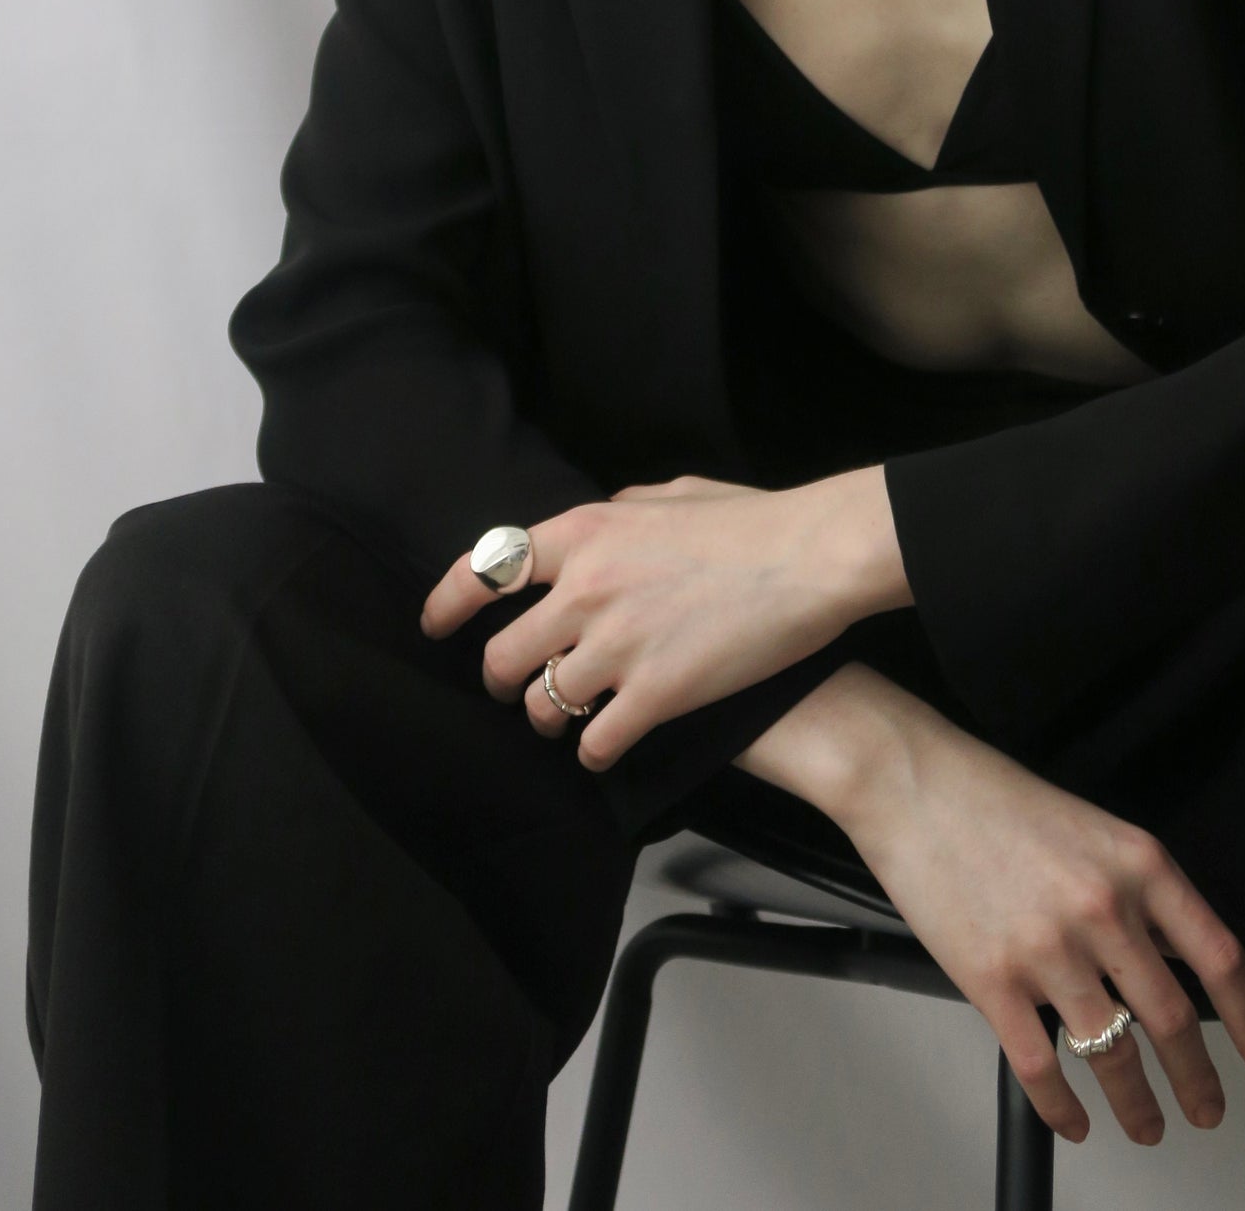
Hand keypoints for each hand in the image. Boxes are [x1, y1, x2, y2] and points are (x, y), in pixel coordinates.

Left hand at [417, 473, 855, 769]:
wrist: (810, 556)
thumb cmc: (750, 520)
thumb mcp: (672, 493)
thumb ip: (621, 510)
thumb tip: (600, 519)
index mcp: (584, 534)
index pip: (485, 570)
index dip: (447, 604)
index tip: (434, 625)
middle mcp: (586, 591)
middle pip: (503, 656)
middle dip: (500, 680)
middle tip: (511, 688)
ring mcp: (618, 647)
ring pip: (544, 706)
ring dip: (547, 719)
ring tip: (564, 721)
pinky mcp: (656, 696)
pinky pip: (595, 743)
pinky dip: (593, 752)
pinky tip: (605, 748)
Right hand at [834, 700, 1244, 1148]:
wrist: (914, 784)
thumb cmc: (995, 799)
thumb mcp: (1094, 829)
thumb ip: (1138, 891)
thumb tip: (1179, 955)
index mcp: (1138, 865)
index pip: (1219, 958)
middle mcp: (1102, 910)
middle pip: (1174, 1020)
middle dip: (1198, 1081)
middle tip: (1207, 1109)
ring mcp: (1048, 951)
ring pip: (1115, 1055)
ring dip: (1140, 1106)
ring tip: (1148, 1125)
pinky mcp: (993, 982)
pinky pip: (1043, 1068)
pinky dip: (1065, 1108)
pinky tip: (1076, 1120)